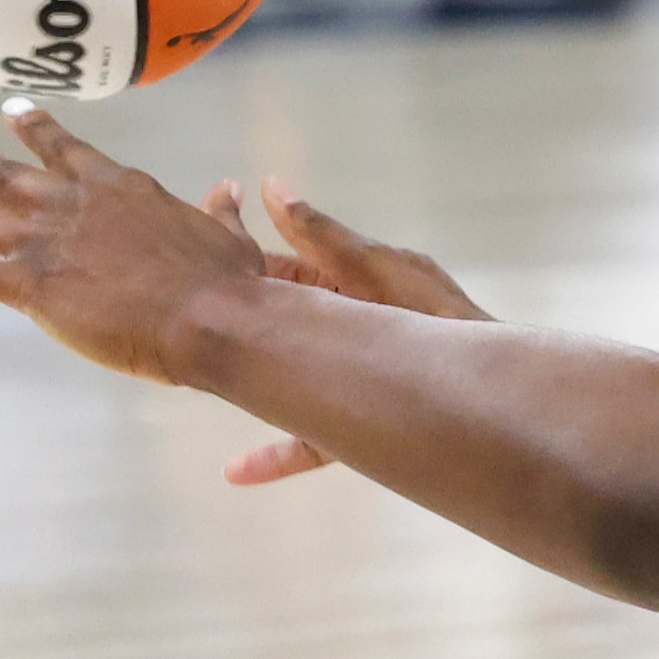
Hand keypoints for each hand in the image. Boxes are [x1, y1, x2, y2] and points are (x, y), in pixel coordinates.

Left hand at [0, 103, 265, 383]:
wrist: (213, 315)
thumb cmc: (231, 284)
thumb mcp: (229, 239)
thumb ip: (220, 211)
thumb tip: (234, 188)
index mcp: (121, 188)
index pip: (69, 151)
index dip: (39, 129)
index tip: (12, 106)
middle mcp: (71, 202)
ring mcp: (44, 238)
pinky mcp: (28, 282)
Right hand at [199, 177, 487, 485]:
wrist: (491, 390)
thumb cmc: (440, 316)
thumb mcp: (375, 270)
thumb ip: (321, 236)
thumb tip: (273, 187)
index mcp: (341, 285)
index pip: (273, 269)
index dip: (232, 262)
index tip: (186, 253)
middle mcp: (337, 330)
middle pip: (268, 324)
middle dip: (223, 324)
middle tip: (167, 323)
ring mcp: (342, 379)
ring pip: (277, 381)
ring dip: (240, 385)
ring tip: (190, 384)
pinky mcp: (355, 426)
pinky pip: (306, 442)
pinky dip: (275, 456)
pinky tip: (236, 472)